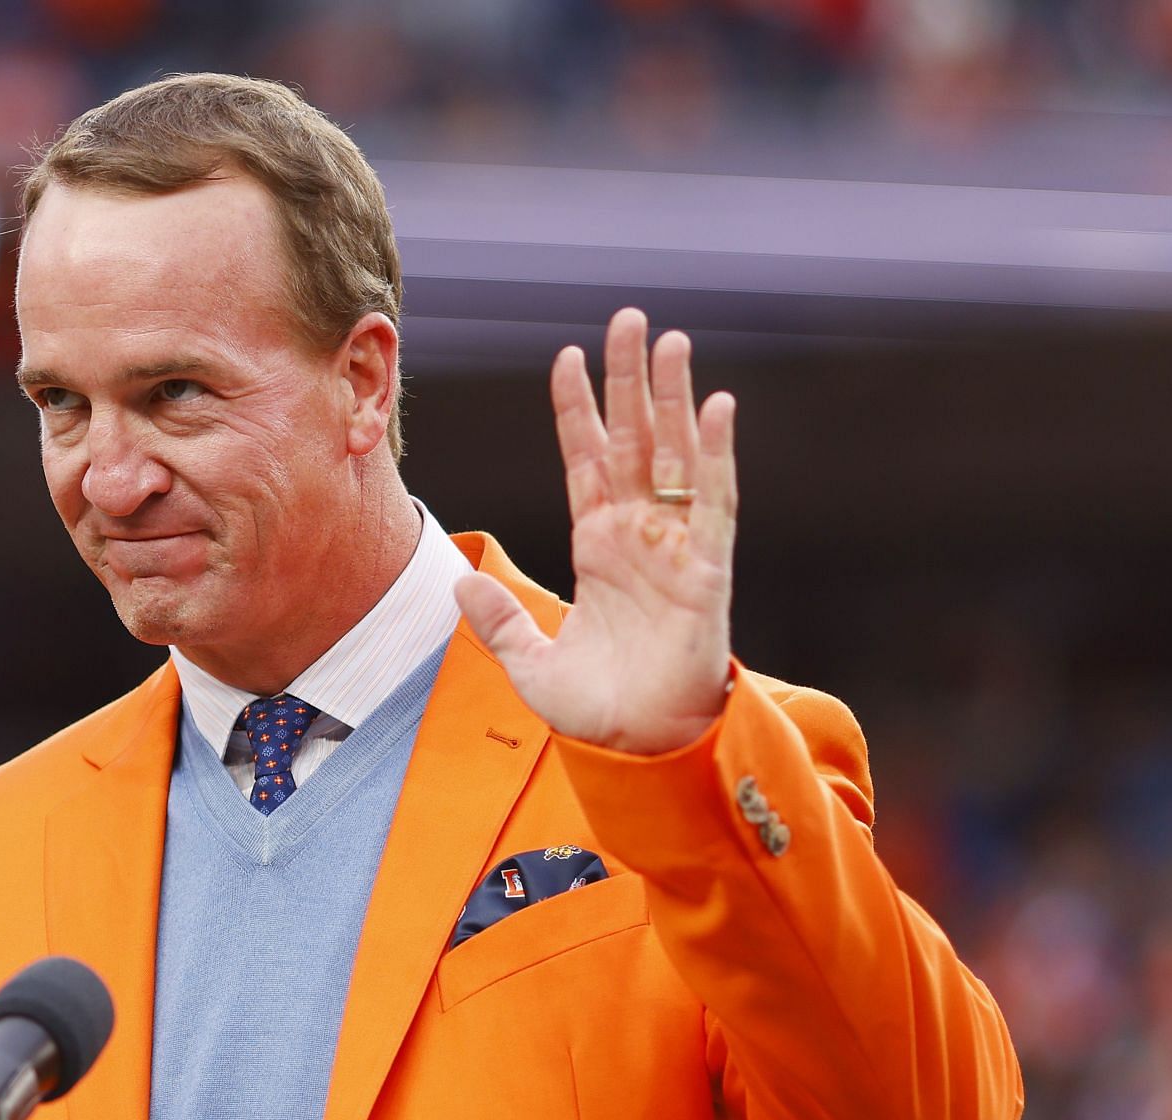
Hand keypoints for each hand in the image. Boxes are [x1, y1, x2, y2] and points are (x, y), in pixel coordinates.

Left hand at [453, 308, 737, 754]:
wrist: (643, 750)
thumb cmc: (598, 709)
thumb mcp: (528, 663)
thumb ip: (496, 621)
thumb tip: (454, 584)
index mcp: (596, 548)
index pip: (585, 460)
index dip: (578, 409)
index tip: (568, 356)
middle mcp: (637, 536)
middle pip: (634, 439)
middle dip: (630, 380)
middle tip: (629, 317)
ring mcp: (675, 547)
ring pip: (676, 455)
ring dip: (674, 399)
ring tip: (672, 339)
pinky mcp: (707, 570)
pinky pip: (715, 502)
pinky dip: (717, 455)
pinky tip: (717, 406)